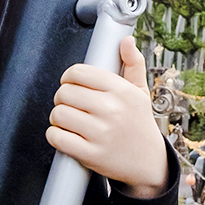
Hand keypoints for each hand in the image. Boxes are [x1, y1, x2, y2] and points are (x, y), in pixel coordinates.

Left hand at [48, 37, 167, 197]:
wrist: (149, 163)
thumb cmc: (140, 125)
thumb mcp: (141, 93)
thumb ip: (133, 64)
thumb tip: (126, 41)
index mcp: (122, 91)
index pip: (79, 73)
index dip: (69, 78)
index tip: (72, 85)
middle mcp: (112, 110)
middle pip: (64, 93)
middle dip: (62, 98)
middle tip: (71, 105)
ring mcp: (101, 133)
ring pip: (58, 114)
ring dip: (58, 117)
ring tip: (69, 120)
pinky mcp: (91, 154)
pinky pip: (57, 137)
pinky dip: (55, 135)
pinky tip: (66, 135)